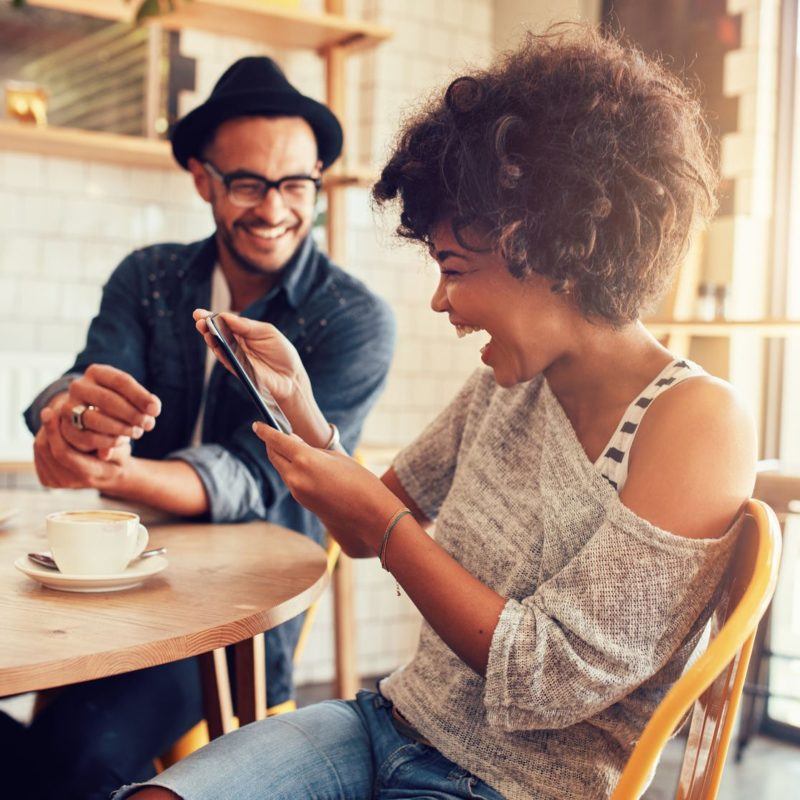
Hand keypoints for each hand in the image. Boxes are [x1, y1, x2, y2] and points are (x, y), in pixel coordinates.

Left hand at [34, 406, 129, 490]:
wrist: (110, 473)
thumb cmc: (119, 454)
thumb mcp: (123, 448)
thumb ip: (114, 447)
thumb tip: (106, 452)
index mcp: (90, 475)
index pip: (64, 454)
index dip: (54, 432)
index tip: (50, 411)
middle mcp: (70, 482)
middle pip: (46, 450)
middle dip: (47, 427)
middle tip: (51, 408)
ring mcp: (57, 483)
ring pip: (40, 449)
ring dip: (44, 431)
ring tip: (54, 415)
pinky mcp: (47, 480)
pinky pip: (38, 453)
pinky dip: (44, 437)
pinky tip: (54, 428)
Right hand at [57, 365, 160, 454]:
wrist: (86, 414)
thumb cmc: (117, 402)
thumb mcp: (129, 396)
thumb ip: (144, 401)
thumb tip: (153, 408)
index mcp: (96, 372)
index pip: (121, 381)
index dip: (140, 396)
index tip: (156, 410)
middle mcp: (79, 386)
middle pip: (107, 399)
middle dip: (131, 414)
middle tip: (148, 424)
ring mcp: (69, 406)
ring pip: (95, 419)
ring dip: (120, 428)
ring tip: (137, 432)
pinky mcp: (66, 428)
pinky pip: (88, 437)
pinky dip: (108, 441)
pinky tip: (122, 441)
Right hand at [193, 309, 306, 404]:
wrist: (292, 377)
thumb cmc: (282, 353)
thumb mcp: (267, 332)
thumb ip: (247, 326)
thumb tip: (226, 316)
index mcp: (244, 332)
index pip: (225, 322)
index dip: (212, 317)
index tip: (200, 313)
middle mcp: (236, 344)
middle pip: (217, 333)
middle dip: (206, 325)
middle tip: (197, 318)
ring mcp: (236, 357)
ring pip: (218, 347)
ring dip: (210, 337)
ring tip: (203, 328)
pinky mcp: (238, 370)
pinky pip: (226, 360)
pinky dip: (219, 352)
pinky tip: (213, 343)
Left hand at [252, 422, 401, 554]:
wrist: (370, 514)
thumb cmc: (360, 481)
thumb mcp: (336, 457)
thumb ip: (311, 449)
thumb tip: (294, 444)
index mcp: (305, 460)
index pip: (277, 441)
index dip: (266, 431)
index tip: (257, 425)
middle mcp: (296, 476)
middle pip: (274, 456)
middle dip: (272, 444)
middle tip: (275, 433)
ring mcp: (297, 492)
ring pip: (282, 469)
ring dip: (283, 457)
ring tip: (292, 447)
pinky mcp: (302, 502)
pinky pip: (291, 481)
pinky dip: (292, 470)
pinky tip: (303, 466)